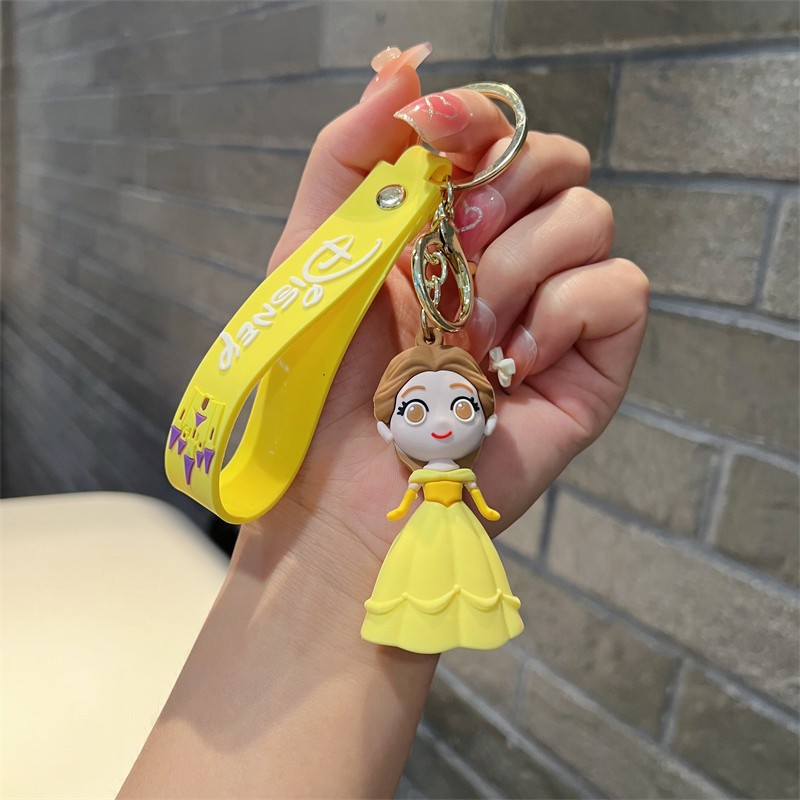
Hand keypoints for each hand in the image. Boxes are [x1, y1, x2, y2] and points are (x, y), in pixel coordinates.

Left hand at [239, 45, 647, 586]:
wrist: (338, 490)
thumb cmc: (319, 380)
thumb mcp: (316, 252)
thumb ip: (350, 155)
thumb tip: (402, 63)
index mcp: (448, 227)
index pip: (500, 134)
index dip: (481, 121)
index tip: (440, 139)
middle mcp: (507, 260)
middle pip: (558, 162)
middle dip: (503, 190)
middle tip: (450, 251)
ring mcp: (550, 312)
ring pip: (591, 217)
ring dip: (519, 262)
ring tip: (466, 330)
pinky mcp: (588, 367)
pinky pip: (621, 291)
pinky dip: (567, 309)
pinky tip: (512, 356)